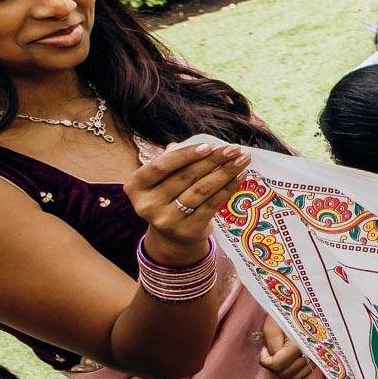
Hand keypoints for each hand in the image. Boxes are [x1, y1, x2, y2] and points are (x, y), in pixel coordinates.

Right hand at [124, 141, 251, 267]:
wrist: (172, 236)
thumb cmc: (169, 198)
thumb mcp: (164, 180)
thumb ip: (177, 162)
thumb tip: (201, 142)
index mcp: (136, 186)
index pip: (161, 166)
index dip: (186, 155)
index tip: (210, 146)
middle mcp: (147, 204)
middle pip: (185, 177)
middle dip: (213, 160)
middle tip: (234, 149)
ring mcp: (166, 219)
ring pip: (200, 190)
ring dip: (225, 172)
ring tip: (242, 160)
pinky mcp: (186, 230)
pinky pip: (211, 204)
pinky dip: (228, 188)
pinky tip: (240, 176)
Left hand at [257, 317, 313, 378]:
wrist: (308, 305)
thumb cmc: (288, 312)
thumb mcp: (273, 324)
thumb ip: (273, 344)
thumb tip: (274, 359)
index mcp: (300, 342)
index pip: (277, 365)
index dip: (266, 359)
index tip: (265, 348)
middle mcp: (312, 352)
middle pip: (285, 374)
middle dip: (274, 364)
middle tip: (272, 349)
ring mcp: (317, 357)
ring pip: (295, 377)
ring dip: (284, 368)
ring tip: (281, 353)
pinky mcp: (318, 359)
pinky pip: (304, 374)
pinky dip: (294, 370)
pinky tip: (290, 356)